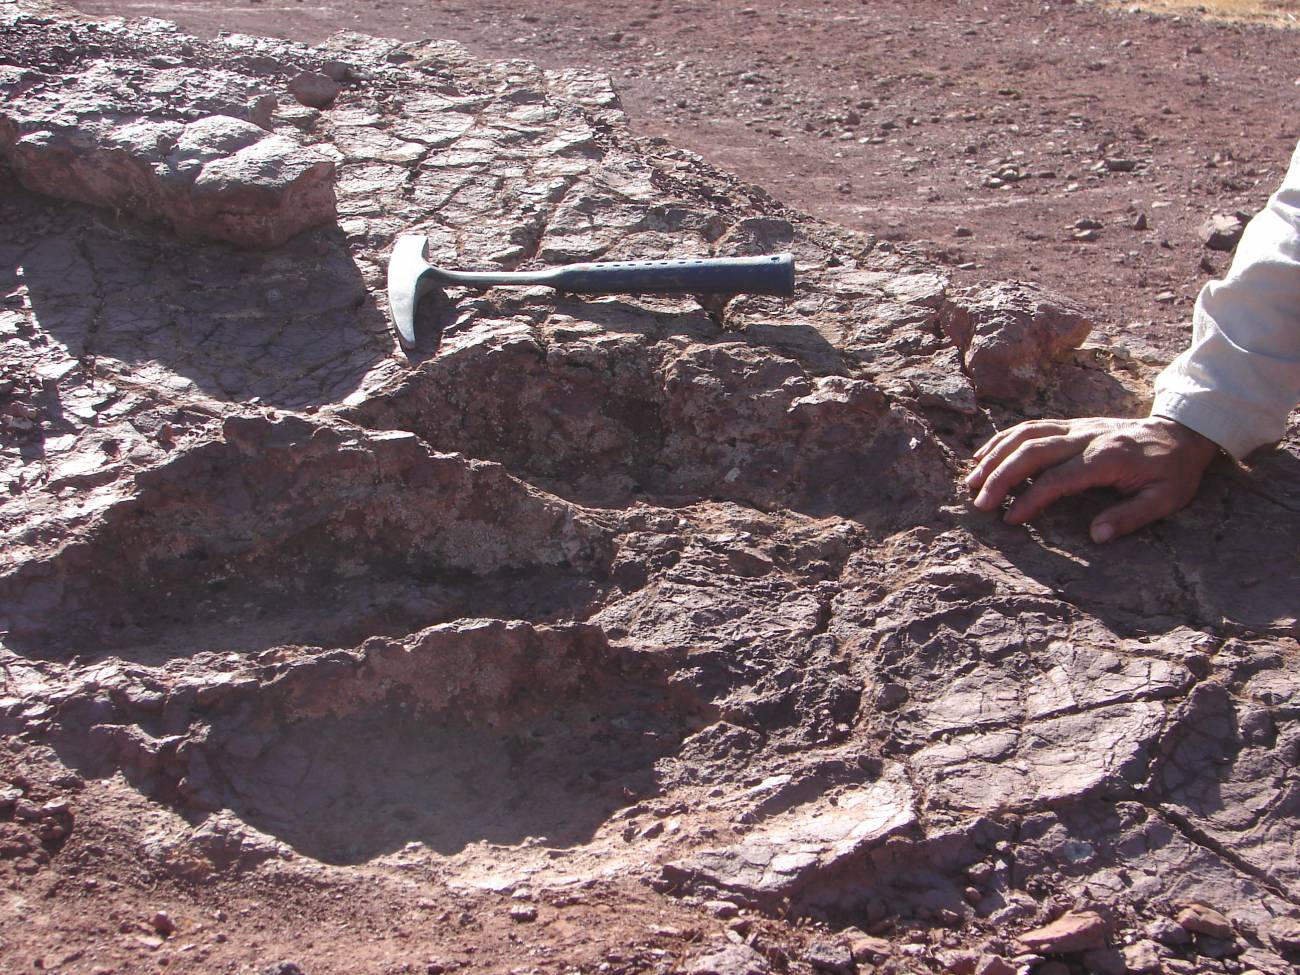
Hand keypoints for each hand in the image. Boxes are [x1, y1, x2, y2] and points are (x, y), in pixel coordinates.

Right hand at [965, 416, 1220, 542]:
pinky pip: (1030, 426)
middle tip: (979, 502)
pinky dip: (1003, 439)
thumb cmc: (1174, 470)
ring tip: (971, 480)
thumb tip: (1096, 536)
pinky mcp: (1071, 424)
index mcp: (1106, 458)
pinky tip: (985, 455)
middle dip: (1000, 476)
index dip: (1030, 499)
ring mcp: (1076, 427)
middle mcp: (1085, 437)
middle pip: (1031, 451)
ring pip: (1025, 434)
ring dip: (995, 456)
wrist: (1183, 432)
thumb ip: (1130, 517)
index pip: (1057, 479)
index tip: (1010, 520)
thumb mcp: (1166, 499)